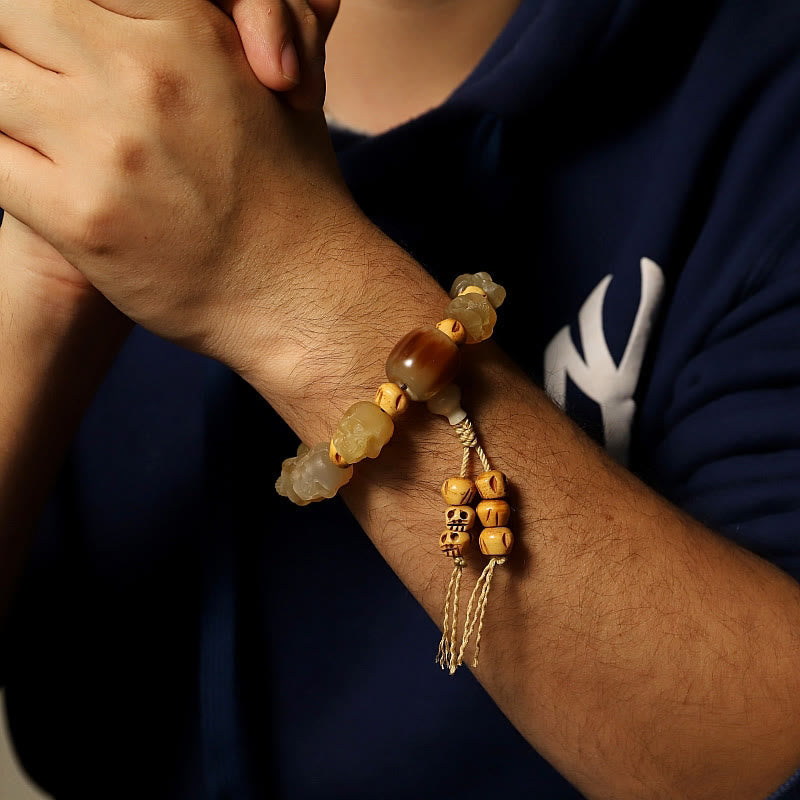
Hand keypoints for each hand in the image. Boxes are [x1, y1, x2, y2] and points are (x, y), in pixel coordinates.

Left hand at [0, 0, 356, 361]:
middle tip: (37, 84)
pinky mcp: (80, 217)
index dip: (47, 12)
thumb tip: (136, 14)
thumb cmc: (292, 193)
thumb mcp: (271, 86)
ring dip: (6, 108)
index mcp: (189, 27)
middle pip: (14, 10)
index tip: (47, 41)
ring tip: (36, 135)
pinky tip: (34, 177)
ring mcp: (107, 147)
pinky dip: (3, 164)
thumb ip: (212, 26)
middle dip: (14, 43)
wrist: (302, 292)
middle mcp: (142, 75)